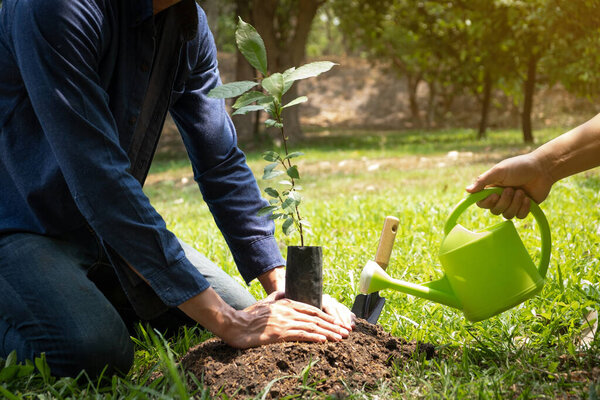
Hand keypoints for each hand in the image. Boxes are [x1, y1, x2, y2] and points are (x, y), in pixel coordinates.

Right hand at [222, 291, 350, 348]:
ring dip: (328, 332)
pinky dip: (313, 337)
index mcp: (286, 303)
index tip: (338, 322)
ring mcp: (284, 321)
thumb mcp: (265, 302)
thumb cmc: (248, 315)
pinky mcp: (279, 333)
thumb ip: (277, 296)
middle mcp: (288, 310)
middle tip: (346, 332)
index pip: (312, 309)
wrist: (233, 324)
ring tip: (340, 337)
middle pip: (316, 317)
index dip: (327, 316)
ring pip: (312, 326)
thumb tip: (284, 290)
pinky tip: (323, 340)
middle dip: (333, 325)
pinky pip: (300, 334)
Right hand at [465, 153, 553, 218]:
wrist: (543, 169)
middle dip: (504, 201)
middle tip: (512, 189)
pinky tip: (528, 198)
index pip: (481, 203)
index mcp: (491, 188)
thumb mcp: (499, 171)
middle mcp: (500, 197)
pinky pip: (519, 216)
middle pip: (494, 211)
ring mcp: (512, 203)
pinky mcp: (523, 208)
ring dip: (515, 204)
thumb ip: (482, 181)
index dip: (487, 202)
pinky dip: (524, 208)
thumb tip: (467, 191)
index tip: (495, 194)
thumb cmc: (519, 166)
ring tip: (522, 192)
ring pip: (507, 215)